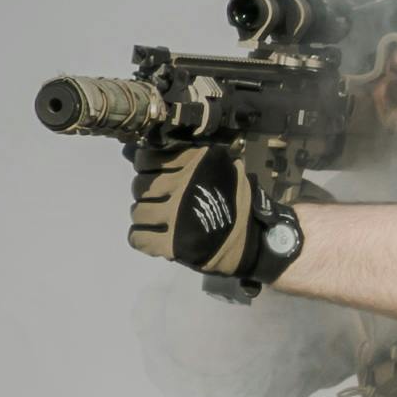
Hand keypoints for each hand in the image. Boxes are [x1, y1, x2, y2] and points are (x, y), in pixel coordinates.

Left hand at [130, 142, 299, 283]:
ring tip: (156, 220)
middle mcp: (183, 186)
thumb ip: (190, 159)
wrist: (258, 241)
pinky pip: (139, 238)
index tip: (155, 175)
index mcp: (194, 163)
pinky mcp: (174, 243)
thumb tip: (141, 152)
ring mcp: (177, 215)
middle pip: (140, 185)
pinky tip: (149, 237)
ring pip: (138, 211)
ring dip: (143, 216)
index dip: (146, 168)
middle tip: (158, 201)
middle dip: (146, 193)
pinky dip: (140, 237)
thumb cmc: (237, 203)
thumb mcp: (221, 168)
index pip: (146, 159)